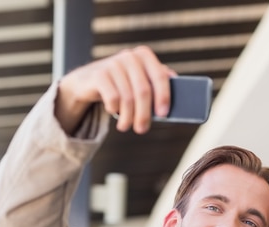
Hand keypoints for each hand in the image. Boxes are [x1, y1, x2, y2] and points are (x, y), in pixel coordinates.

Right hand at [55, 45, 175, 134]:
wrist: (88, 81)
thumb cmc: (121, 84)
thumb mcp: (138, 80)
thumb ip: (156, 82)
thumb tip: (180, 94)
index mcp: (144, 56)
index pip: (159, 76)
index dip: (163, 96)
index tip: (163, 115)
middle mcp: (130, 56)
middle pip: (143, 91)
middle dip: (144, 114)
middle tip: (142, 129)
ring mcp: (113, 63)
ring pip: (127, 98)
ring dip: (127, 117)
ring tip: (125, 126)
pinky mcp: (99, 74)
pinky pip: (113, 98)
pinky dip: (114, 109)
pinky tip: (112, 111)